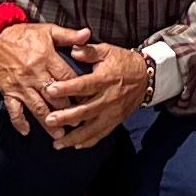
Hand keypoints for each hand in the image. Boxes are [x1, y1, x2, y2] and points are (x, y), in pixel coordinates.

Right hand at [0, 20, 89, 134]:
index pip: (67, 78)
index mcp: (46, 59)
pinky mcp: (8, 92)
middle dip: (67, 110)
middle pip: (54, 96)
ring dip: (48, 121)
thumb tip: (88, 34)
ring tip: (59, 134)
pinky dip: (19, 121)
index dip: (79, 89)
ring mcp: (21, 85)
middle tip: (79, 121)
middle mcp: (34, 74)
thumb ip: (69, 35)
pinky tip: (26, 131)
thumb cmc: (24, 35)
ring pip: (37, 107)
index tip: (89, 99)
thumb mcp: (48, 30)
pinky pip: (13, 109)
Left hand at [44, 35, 150, 150]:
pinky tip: (75, 145)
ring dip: (74, 137)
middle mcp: (108, 98)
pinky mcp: (116, 121)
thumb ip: (89, 51)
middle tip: (49, 121)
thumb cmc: (122, 62)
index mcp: (105, 79)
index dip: (67, 88)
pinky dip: (88, 141)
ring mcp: (112, 112)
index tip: (50, 90)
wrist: (145, 77)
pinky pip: (101, 134)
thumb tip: (73, 50)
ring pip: (92, 128)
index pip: (84, 85)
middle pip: (85, 111)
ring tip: (58, 143)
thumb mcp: (107, 51)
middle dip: (66, 117)